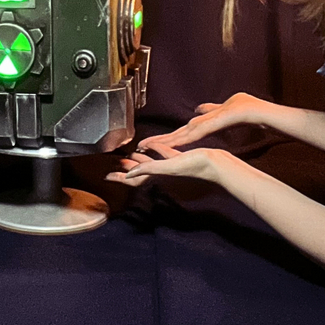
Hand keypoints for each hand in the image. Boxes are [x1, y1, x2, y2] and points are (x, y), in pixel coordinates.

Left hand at [106, 144, 223, 185]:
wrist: (218, 165)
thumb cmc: (197, 166)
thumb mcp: (170, 166)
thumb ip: (150, 169)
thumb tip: (129, 173)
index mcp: (158, 175)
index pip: (134, 178)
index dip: (120, 178)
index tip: (107, 176)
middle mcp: (163, 172)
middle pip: (139, 172)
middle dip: (126, 169)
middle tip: (115, 166)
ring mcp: (171, 166)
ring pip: (150, 163)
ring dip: (138, 160)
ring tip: (129, 156)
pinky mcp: (179, 159)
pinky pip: (162, 155)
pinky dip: (154, 150)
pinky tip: (150, 145)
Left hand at [138, 92, 272, 150]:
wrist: (252, 109)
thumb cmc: (241, 108)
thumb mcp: (220, 111)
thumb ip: (209, 111)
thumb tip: (199, 109)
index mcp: (200, 122)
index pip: (178, 132)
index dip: (164, 138)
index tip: (150, 143)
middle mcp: (198, 123)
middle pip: (173, 134)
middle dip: (156, 140)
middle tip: (139, 146)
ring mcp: (201, 124)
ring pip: (177, 134)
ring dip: (161, 140)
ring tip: (145, 146)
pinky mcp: (207, 126)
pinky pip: (190, 135)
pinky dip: (178, 140)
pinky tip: (169, 144)